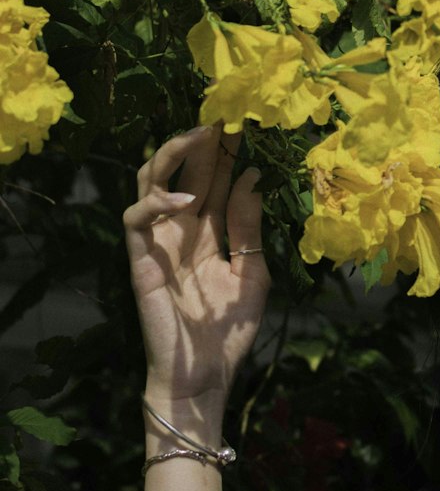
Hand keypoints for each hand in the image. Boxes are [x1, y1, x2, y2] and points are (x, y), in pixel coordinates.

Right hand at [123, 120, 270, 407]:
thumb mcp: (252, 273)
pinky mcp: (141, 261)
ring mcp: (157, 243)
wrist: (204, 376)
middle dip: (202, 142)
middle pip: (182, 171)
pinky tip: (187, 200)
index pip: (212, 180)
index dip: (225, 152)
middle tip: (224, 115)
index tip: (245, 122)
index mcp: (207, 233)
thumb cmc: (227, 332)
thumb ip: (248, 227)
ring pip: (150, 181)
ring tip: (202, 137)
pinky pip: (136, 219)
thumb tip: (252, 178)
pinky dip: (158, 202)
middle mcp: (179, 231)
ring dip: (173, 154)